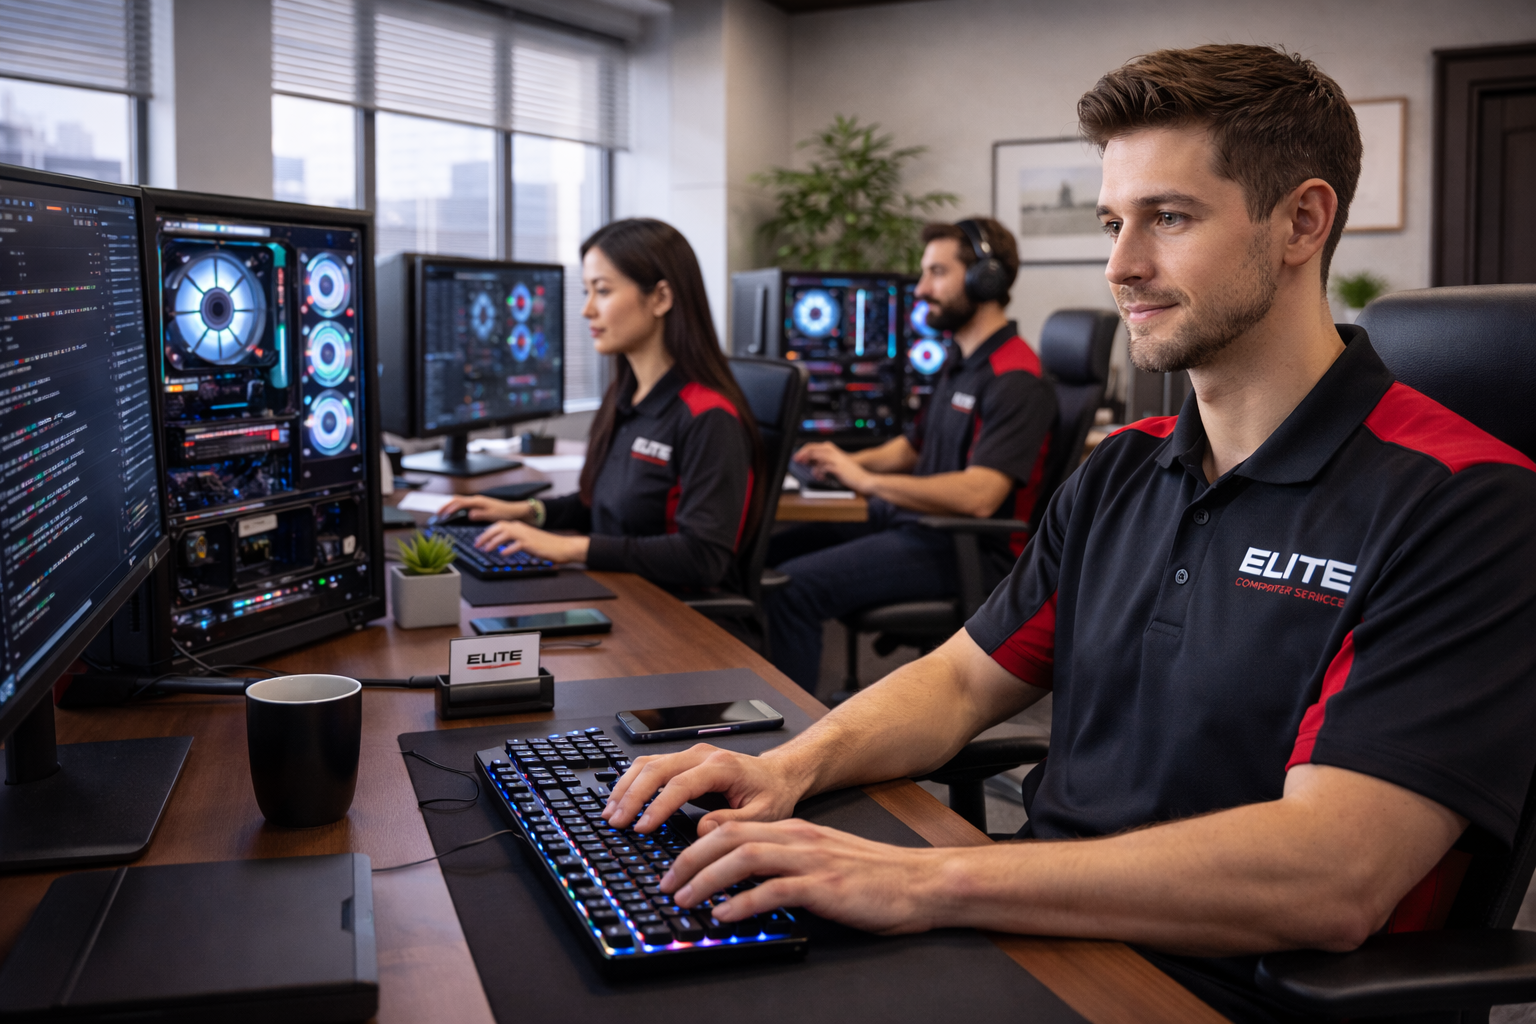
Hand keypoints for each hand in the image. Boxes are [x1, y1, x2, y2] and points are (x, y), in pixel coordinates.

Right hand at [439, 494, 526, 520]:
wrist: (514, 511)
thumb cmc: (504, 513)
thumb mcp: (492, 516)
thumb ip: (480, 515)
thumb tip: (469, 514)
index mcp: (478, 501)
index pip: (459, 502)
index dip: (449, 508)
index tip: (441, 514)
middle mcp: (476, 499)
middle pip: (456, 499)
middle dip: (446, 505)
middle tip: (438, 513)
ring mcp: (477, 501)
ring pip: (459, 501)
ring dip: (450, 506)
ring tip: (443, 514)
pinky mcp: (479, 504)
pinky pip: (464, 504)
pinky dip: (457, 507)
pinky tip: (455, 514)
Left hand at [471, 520, 587, 562]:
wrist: (563, 546)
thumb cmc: (547, 545)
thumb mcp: (528, 540)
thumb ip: (515, 540)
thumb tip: (502, 545)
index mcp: (520, 526)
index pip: (499, 525)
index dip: (487, 532)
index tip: (479, 540)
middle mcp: (521, 528)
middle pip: (498, 527)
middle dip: (485, 535)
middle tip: (477, 544)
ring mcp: (526, 536)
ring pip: (505, 534)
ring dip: (493, 541)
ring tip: (486, 549)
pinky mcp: (531, 544)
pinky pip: (516, 545)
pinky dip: (508, 549)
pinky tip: (503, 553)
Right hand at [602, 743, 807, 834]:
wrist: (779, 774)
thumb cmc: (772, 793)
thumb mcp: (764, 815)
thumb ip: (733, 823)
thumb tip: (702, 830)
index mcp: (721, 767)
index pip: (680, 784)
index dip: (657, 806)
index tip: (641, 827)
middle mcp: (702, 755)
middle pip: (656, 769)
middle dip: (632, 796)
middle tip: (616, 822)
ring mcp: (690, 755)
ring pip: (648, 763)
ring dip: (626, 787)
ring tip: (610, 812)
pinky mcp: (684, 760)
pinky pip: (651, 765)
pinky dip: (632, 781)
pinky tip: (621, 799)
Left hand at [660, 818, 942, 934]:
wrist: (921, 883)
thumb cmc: (874, 877)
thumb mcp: (822, 858)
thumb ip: (785, 860)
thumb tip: (743, 877)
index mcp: (794, 831)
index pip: (732, 828)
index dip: (695, 844)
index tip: (673, 866)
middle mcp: (798, 839)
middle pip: (728, 838)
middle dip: (689, 860)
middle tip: (666, 884)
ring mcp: (811, 861)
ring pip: (744, 858)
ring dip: (707, 878)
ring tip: (685, 899)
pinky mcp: (825, 887)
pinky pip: (775, 891)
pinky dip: (744, 903)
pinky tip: (725, 916)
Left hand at [794, 443, 872, 493]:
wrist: (863, 478)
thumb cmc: (849, 473)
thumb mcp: (834, 465)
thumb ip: (823, 461)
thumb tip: (809, 462)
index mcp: (832, 450)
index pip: (813, 446)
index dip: (803, 451)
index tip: (797, 457)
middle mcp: (833, 452)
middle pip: (813, 449)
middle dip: (803, 454)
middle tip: (797, 461)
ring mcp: (835, 459)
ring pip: (817, 456)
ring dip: (811, 465)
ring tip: (812, 473)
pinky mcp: (837, 468)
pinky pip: (824, 467)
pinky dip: (819, 473)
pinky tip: (820, 477)